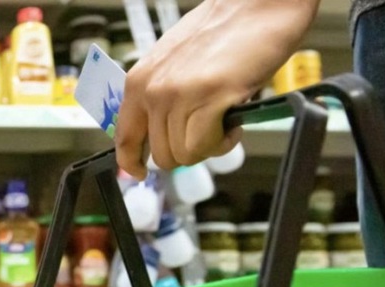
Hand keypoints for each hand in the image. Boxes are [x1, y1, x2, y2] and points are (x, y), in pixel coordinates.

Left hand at [116, 0, 319, 178]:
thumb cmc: (226, 32)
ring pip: (185, 155)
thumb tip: (160, 134)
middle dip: (190, 151)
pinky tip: (234, 123)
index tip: (139, 172)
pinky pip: (205, 147)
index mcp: (139, 80)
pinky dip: (224, 143)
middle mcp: (152, 89)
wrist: (259, 4)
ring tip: (225, 119)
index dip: (132, 162)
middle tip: (211, 130)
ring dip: (210, 146)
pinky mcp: (206, 99)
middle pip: (162, 155)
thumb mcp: (176, 64)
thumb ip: (162, 97)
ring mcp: (177, 95)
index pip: (124, 137)